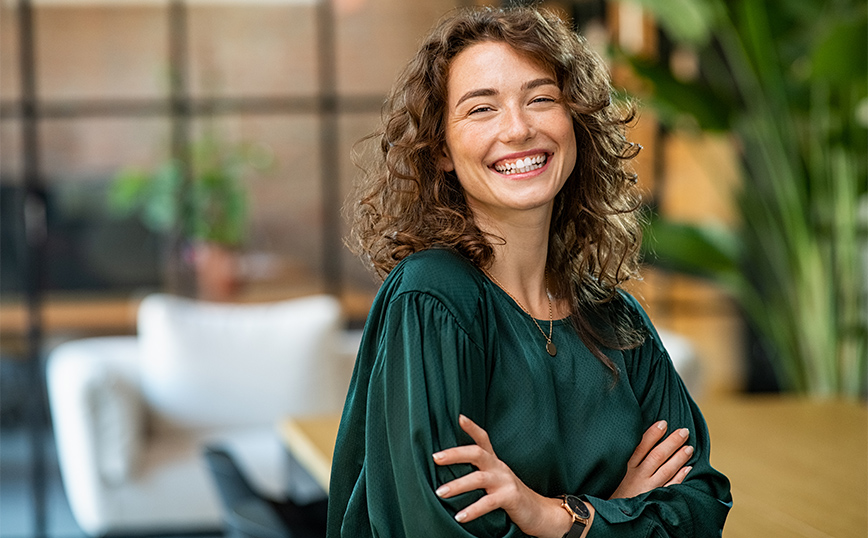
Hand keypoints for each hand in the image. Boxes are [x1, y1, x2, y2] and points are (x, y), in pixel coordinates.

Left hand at [432, 415, 577, 537]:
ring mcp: (506, 481)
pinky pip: (488, 503)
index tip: (459, 417)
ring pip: (479, 478)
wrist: (540, 512)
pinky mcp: (510, 498)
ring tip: (440, 492)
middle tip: (435, 458)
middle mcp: (499, 467)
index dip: (472, 428)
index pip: (483, 439)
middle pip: (477, 453)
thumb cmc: (511, 495)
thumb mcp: (495, 479)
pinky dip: (472, 510)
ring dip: (457, 485)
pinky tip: (459, 516)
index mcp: (494, 462)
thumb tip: (450, 470)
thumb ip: (479, 472)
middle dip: (455, 454)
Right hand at [609, 420, 693, 498]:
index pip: (641, 446)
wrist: (610, 515)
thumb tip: (633, 438)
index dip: (653, 434)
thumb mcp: (612, 471)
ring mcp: (647, 488)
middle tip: (684, 432)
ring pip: (666, 470)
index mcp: (626, 466)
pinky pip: (670, 487)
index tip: (663, 423)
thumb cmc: (611, 489)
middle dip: (672, 442)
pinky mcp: (653, 498)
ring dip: (679, 458)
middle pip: (657, 455)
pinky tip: (688, 469)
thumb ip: (623, 457)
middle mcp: (637, 476)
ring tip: (690, 447)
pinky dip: (680, 477)